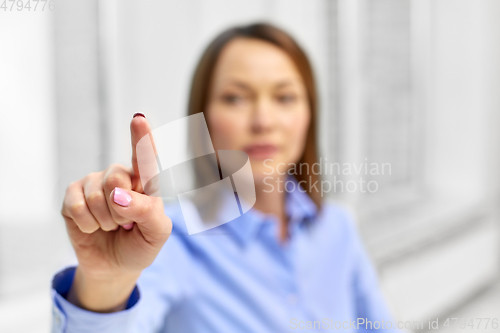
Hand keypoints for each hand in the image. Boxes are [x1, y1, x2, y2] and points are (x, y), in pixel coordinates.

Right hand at [61, 114, 171, 311]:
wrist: (114, 266)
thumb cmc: (140, 245)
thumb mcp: (156, 233)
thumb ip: (147, 212)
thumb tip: (119, 195)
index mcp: (145, 183)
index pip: (144, 158)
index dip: (141, 139)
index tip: (138, 119)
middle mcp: (120, 177)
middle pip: (116, 177)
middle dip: (122, 210)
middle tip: (126, 223)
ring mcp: (94, 184)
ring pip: (97, 195)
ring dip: (105, 220)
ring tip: (111, 226)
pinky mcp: (73, 196)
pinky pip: (76, 206)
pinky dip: (87, 224)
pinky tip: (92, 227)